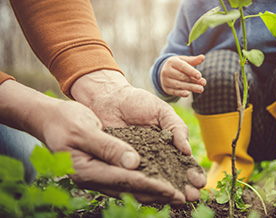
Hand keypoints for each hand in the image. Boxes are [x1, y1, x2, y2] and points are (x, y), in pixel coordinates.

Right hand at [39, 101, 190, 204]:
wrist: (50, 120)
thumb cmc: (65, 121)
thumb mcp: (84, 129)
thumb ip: (107, 146)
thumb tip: (133, 163)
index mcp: (87, 170)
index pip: (126, 180)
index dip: (151, 185)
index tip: (173, 190)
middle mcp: (94, 178)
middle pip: (131, 189)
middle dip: (158, 194)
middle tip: (182, 198)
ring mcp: (98, 176)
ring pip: (130, 188)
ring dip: (154, 192)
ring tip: (176, 196)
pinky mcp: (102, 169)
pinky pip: (126, 180)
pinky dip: (144, 183)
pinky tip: (158, 183)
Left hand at [70, 70, 205, 202]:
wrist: (109, 98)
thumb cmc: (137, 102)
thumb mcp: (162, 111)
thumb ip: (177, 128)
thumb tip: (187, 151)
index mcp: (168, 144)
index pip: (183, 162)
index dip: (192, 173)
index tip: (199, 181)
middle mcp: (154, 157)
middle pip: (171, 177)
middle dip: (183, 187)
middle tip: (191, 196)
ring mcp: (138, 163)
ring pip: (154, 181)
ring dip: (166, 192)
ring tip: (176, 200)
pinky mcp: (120, 165)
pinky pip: (132, 178)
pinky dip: (141, 187)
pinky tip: (151, 193)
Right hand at [160, 55, 206, 96]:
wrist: (163, 71)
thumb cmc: (177, 65)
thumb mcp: (183, 60)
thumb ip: (193, 60)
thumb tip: (203, 57)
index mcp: (172, 62)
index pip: (183, 67)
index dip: (191, 71)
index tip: (200, 76)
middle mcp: (167, 71)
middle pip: (182, 77)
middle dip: (193, 80)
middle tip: (203, 83)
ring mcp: (166, 80)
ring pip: (178, 85)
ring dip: (190, 87)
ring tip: (200, 89)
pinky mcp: (166, 88)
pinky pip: (174, 91)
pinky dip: (181, 93)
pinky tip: (187, 94)